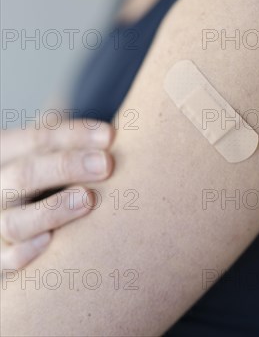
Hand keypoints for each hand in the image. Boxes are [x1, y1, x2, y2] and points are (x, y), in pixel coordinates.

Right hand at [0, 120, 114, 270]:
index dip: (75, 136)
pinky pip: (7, 260)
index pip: (37, 139)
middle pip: (24, 175)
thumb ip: (70, 144)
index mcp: (5, 154)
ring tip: (88, 199)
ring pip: (15, 222)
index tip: (110, 136)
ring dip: (53, 210)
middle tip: (106, 164)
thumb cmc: (45, 180)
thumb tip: (111, 137)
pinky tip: (52, 241)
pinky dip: (28, 252)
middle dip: (66, 167)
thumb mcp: (48, 154)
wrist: (11, 223)